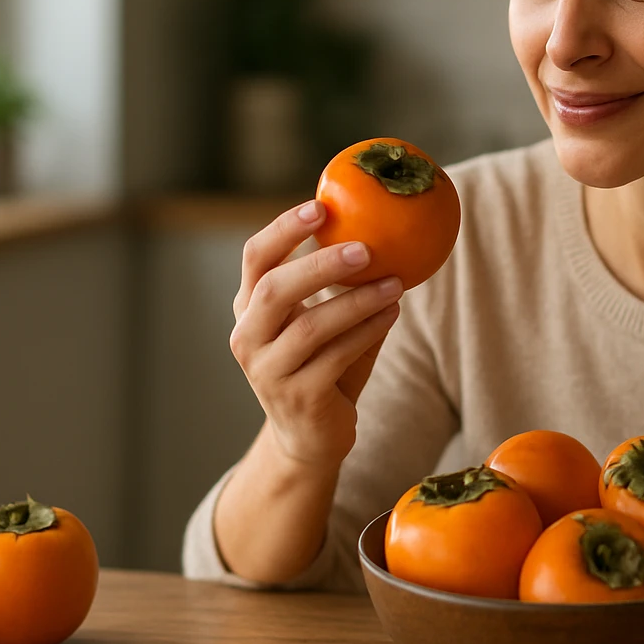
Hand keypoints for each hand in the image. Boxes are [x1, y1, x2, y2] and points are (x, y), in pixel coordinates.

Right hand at [228, 200, 404, 470]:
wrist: (310, 437)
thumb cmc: (321, 365)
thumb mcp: (319, 320)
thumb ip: (337, 284)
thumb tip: (384, 229)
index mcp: (249, 308)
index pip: (255, 258)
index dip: (283, 229)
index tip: (320, 206)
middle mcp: (248, 336)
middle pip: (275, 289)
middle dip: (321, 265)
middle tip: (365, 248)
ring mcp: (268, 370)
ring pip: (311, 326)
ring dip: (358, 300)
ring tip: (395, 283)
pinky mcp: (297, 396)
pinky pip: (336, 355)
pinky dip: (368, 330)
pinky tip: (391, 313)